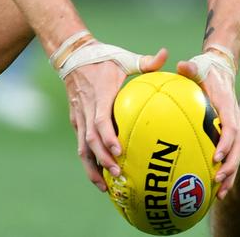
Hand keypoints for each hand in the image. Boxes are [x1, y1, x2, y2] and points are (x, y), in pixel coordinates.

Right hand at [63, 45, 166, 190]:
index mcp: (100, 95)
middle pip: (90, 141)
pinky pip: (81, 144)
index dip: (108, 137)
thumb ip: (146, 60)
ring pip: (82, 147)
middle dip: (103, 160)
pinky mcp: (76, 120)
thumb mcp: (124, 58)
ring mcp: (79, 116)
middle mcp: (87, 109)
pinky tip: (99, 173)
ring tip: (105, 187)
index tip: (120, 150)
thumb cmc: (103, 57)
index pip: (100, 120)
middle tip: (118, 174)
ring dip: (92, 168)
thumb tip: (166, 53)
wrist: (73, 56)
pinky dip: (89, 160)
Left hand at [177, 52, 239, 199]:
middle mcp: (235, 118)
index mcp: (228, 106)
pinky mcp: (231, 132)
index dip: (226, 143)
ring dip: (231, 174)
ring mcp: (236, 126)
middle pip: (239, 147)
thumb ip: (191, 68)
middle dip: (231, 166)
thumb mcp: (199, 65)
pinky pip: (232, 154)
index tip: (217, 157)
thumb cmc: (207, 69)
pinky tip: (215, 187)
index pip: (231, 128)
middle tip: (217, 179)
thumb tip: (181, 65)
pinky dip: (227, 170)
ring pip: (238, 155)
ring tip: (220, 193)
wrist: (222, 68)